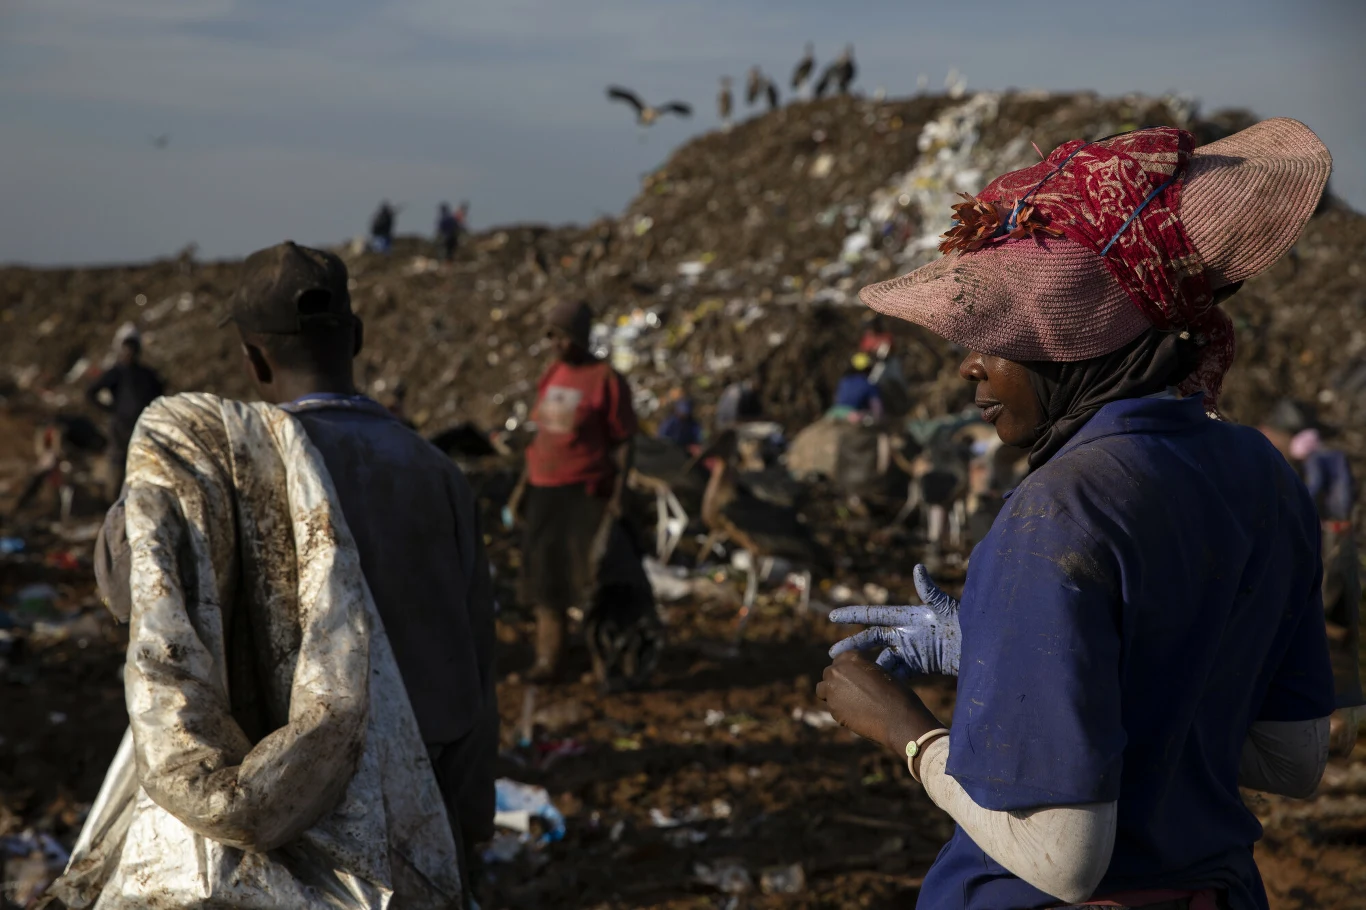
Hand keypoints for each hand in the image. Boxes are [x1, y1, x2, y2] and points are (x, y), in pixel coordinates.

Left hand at [816, 651, 940, 753]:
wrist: (898, 718)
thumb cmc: (897, 695)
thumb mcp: (880, 673)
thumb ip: (862, 673)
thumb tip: (851, 681)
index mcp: (851, 656)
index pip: (839, 660)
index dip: (846, 670)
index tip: (851, 679)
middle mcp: (838, 669)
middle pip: (829, 673)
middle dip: (836, 682)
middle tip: (850, 693)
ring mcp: (832, 689)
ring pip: (823, 690)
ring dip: (832, 695)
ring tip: (850, 704)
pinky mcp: (832, 708)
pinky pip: (831, 708)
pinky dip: (840, 711)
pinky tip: (857, 716)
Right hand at [828, 565, 960, 677]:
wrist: (984, 646)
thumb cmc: (967, 621)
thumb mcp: (947, 606)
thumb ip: (930, 591)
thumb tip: (918, 568)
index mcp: (908, 615)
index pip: (874, 615)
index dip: (853, 615)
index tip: (832, 617)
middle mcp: (906, 632)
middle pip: (871, 639)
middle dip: (852, 646)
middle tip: (833, 656)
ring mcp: (912, 650)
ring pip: (882, 659)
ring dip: (868, 667)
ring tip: (852, 677)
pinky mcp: (921, 666)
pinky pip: (898, 673)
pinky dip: (886, 679)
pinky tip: (875, 688)